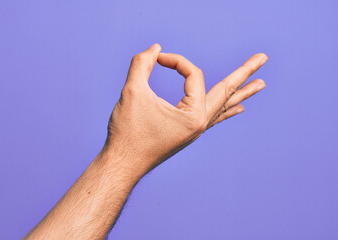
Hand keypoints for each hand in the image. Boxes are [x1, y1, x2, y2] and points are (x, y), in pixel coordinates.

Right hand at [104, 43, 266, 174]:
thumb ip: (141, 64)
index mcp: (193, 115)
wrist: (122, 164)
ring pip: (223, 106)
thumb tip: (155, 49)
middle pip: (227, 92)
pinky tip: (238, 109)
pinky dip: (228, 110)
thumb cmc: (127, 132)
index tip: (156, 59)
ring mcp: (196, 130)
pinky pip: (214, 118)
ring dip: (242, 93)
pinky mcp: (188, 134)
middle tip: (263, 57)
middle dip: (245, 73)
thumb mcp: (132, 92)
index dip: (175, 61)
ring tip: (261, 84)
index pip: (193, 76)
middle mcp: (200, 124)